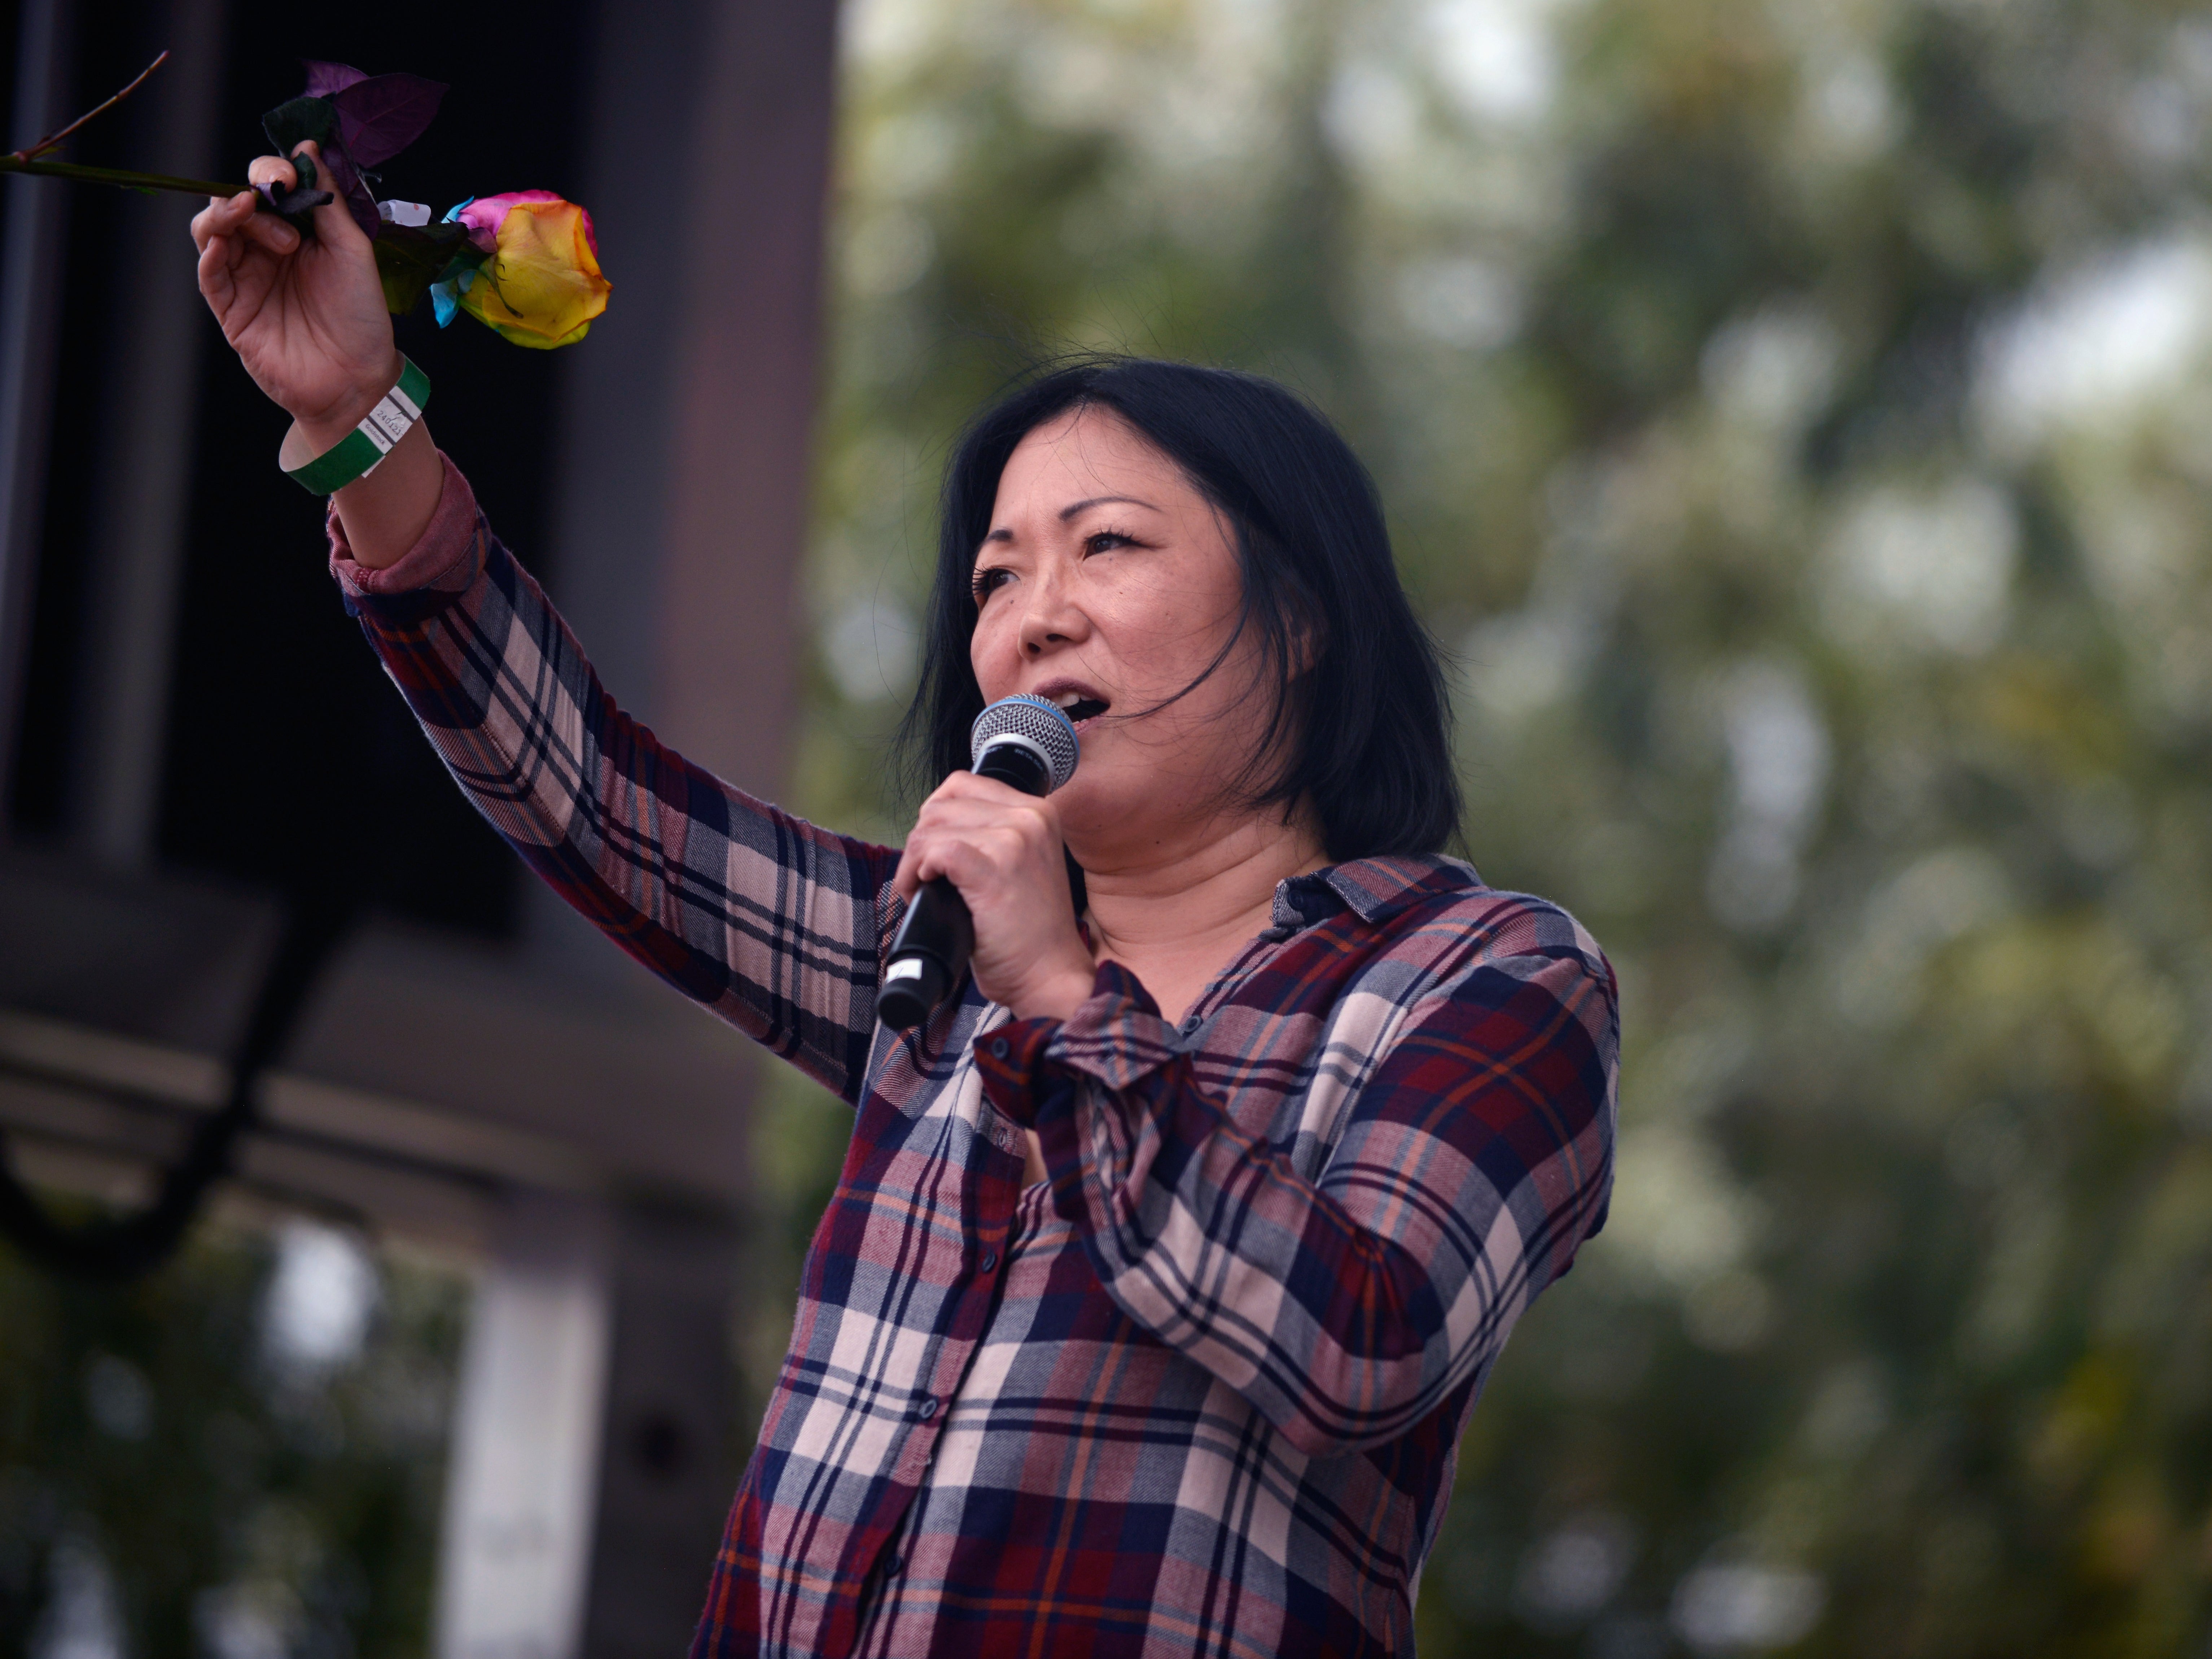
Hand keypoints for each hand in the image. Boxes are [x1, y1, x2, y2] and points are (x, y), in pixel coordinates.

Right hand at [191, 144, 398, 446]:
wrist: (358, 378)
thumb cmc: (361, 316)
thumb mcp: (352, 249)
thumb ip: (328, 199)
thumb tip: (308, 144)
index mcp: (297, 233)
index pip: (267, 186)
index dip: (271, 171)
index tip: (288, 174)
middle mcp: (265, 251)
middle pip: (233, 203)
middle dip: (250, 193)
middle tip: (279, 210)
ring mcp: (246, 278)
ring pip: (211, 231)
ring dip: (225, 214)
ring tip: (250, 212)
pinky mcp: (232, 309)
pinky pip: (209, 274)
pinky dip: (210, 252)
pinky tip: (223, 241)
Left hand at [894, 772, 1097, 1021]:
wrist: (1050, 975)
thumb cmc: (1028, 933)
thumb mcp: (1021, 865)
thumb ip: (991, 835)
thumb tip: (934, 827)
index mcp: (1038, 811)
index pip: (962, 785)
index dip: (935, 817)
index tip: (933, 851)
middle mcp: (1030, 817)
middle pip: (942, 804)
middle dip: (921, 841)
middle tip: (925, 877)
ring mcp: (1014, 840)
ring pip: (932, 827)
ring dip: (914, 860)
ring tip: (922, 890)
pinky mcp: (995, 868)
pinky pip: (934, 851)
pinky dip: (915, 873)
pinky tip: (921, 893)